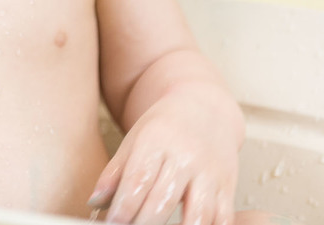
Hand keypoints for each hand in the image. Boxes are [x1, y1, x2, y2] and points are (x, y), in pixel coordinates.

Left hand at [89, 82, 242, 224]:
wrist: (205, 110)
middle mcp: (185, 157)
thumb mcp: (135, 139)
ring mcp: (209, 173)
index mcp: (157, 142)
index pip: (138, 181)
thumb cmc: (165, 127)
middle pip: (162, 201)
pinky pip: (223, 217)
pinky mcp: (227, 186)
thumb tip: (95, 201)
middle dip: (143, 223)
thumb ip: (115, 172)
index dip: (124, 208)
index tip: (112, 224)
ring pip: (197, 213)